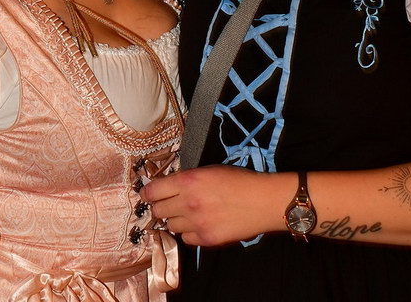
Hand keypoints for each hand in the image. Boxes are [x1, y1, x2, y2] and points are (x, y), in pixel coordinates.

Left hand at [140, 165, 289, 245]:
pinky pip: (186, 238)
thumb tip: (169, 186)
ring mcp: (196, 223)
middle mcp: (188, 202)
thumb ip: (187, 179)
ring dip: (176, 220)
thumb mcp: (209, 170)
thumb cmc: (239, 180)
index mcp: (188, 181)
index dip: (148, 192)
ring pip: (170, 226)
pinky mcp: (206, 239)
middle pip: (158, 211)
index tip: (149, 193)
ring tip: (188, 213)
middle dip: (160, 207)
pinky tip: (199, 224)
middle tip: (169, 204)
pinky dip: (189, 232)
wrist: (262, 200)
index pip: (153, 190)